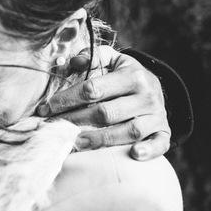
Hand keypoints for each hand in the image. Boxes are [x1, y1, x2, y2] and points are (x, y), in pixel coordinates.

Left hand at [37, 46, 170, 159]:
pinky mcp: (164, 132)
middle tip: (55, 128)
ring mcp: (156, 116)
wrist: (157, 90)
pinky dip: (148, 150)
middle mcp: (146, 95)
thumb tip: (74, 61)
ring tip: (76, 143)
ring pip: (129, 131)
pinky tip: (133, 154)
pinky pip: (159, 144)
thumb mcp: (114, 61)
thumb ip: (94, 56)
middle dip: (77, 121)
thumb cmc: (126, 77)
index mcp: (132, 75)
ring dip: (101, 140)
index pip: (93, 89)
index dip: (66, 99)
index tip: (46, 108)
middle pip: (107, 112)